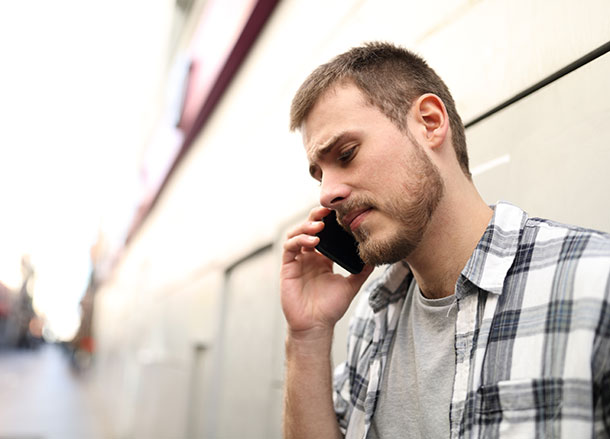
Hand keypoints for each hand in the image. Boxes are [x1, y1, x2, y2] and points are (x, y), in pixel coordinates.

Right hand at [280, 207, 372, 336]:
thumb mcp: (351, 285)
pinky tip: (313, 241)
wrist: (316, 326)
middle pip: (308, 229)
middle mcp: (309, 257)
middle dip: (316, 217)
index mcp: (323, 258)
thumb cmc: (330, 308)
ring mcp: (297, 261)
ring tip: (320, 226)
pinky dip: (299, 241)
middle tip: (327, 211)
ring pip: (296, 234)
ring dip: (306, 227)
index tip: (340, 212)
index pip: (324, 233)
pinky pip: (290, 248)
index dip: (329, 221)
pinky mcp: (288, 268)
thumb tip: (376, 256)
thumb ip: (362, 270)